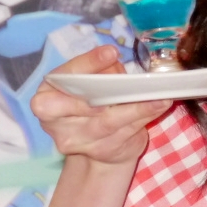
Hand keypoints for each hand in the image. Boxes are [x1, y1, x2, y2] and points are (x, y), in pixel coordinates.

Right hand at [29, 45, 170, 165]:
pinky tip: (159, 106)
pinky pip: (123, 134)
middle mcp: (54, 122)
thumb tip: (114, 61)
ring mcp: (75, 141)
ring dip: (135, 108)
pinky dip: (143, 118)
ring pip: (106, 123)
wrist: (98, 145)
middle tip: (130, 85)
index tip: (111, 53)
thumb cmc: (92, 103)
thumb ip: (100, 71)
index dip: (87, 64)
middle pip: (80, 106)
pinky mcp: (99, 152)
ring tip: (158, 96)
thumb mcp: (91, 82)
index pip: (64, 78)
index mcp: (47, 95)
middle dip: (104, 94)